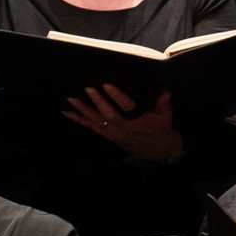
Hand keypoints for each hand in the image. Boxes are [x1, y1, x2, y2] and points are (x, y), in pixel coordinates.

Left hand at [63, 84, 182, 161]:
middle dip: (97, 101)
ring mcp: (115, 133)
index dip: (117, 96)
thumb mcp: (166, 114)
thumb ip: (163, 102)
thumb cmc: (161, 128)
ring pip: (97, 122)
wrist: (158, 149)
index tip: (107, 85)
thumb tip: (163, 91)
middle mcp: (125, 128)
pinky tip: (68, 113)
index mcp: (139, 121)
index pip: (127, 107)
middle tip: (87, 89)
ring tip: (71, 100)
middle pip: (108, 115)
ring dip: (83, 110)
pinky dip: (79, 120)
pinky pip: (92, 128)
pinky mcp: (109, 136)